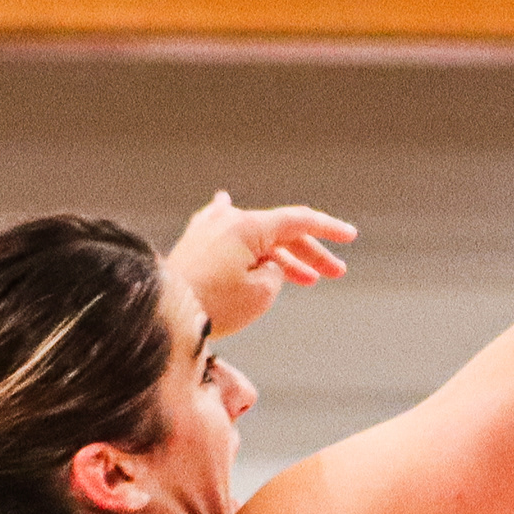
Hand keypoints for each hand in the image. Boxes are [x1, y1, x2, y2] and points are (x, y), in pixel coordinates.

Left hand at [170, 191, 353, 338]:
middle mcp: (229, 220)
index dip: (328, 229)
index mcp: (248, 227)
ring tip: (307, 279)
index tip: (350, 236)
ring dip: (283, 256)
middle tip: (335, 272)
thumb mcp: (261, 294)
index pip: (299, 221)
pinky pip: (221, 228)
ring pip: (257, 239)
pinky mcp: (194, 243)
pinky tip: (226, 200)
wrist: (164, 313)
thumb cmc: (212, 305)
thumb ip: (277, 272)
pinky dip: (235, 228)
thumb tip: (271, 265)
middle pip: (280, 233)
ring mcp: (209, 229)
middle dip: (310, 254)